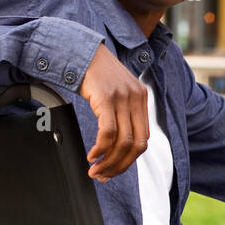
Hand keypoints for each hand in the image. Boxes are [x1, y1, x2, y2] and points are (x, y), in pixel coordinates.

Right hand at [78, 43, 148, 180]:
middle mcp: (136, 98)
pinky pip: (107, 133)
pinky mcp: (106, 98)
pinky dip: (100, 149)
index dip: (130, 160)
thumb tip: (118, 144)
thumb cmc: (95, 73)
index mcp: (142, 99)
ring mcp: (122, 98)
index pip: (144, 139)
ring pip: (123, 142)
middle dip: (120, 166)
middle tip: (104, 175)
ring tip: (95, 169)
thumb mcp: (116, 91)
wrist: (80, 49)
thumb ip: (122, 112)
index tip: (114, 169)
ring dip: (108, 162)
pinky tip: (92, 155)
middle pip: (137, 145)